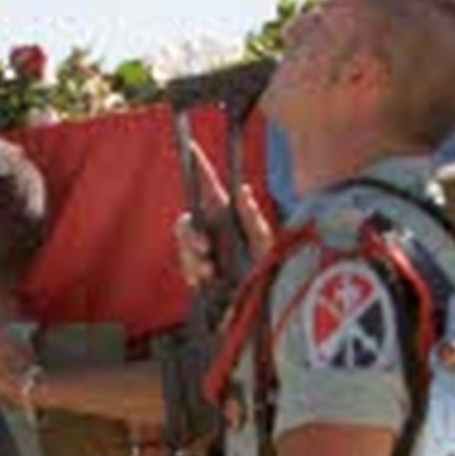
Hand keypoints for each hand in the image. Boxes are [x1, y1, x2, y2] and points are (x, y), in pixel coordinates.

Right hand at [173, 143, 272, 290]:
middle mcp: (215, 231)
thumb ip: (252, 219)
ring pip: (184, 245)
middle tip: (205, 254)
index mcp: (229, 217)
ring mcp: (206, 251)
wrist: (265, 308)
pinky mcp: (200, 270)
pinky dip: (191, 273)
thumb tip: (243, 192)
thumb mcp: (266, 243)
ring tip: (208, 275)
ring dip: (191, 259)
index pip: (209, 187)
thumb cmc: (270, 272)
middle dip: (190, 238)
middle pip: (187, 221)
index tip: (189, 147)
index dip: (198, 167)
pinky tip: (203, 282)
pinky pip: (185, 266)